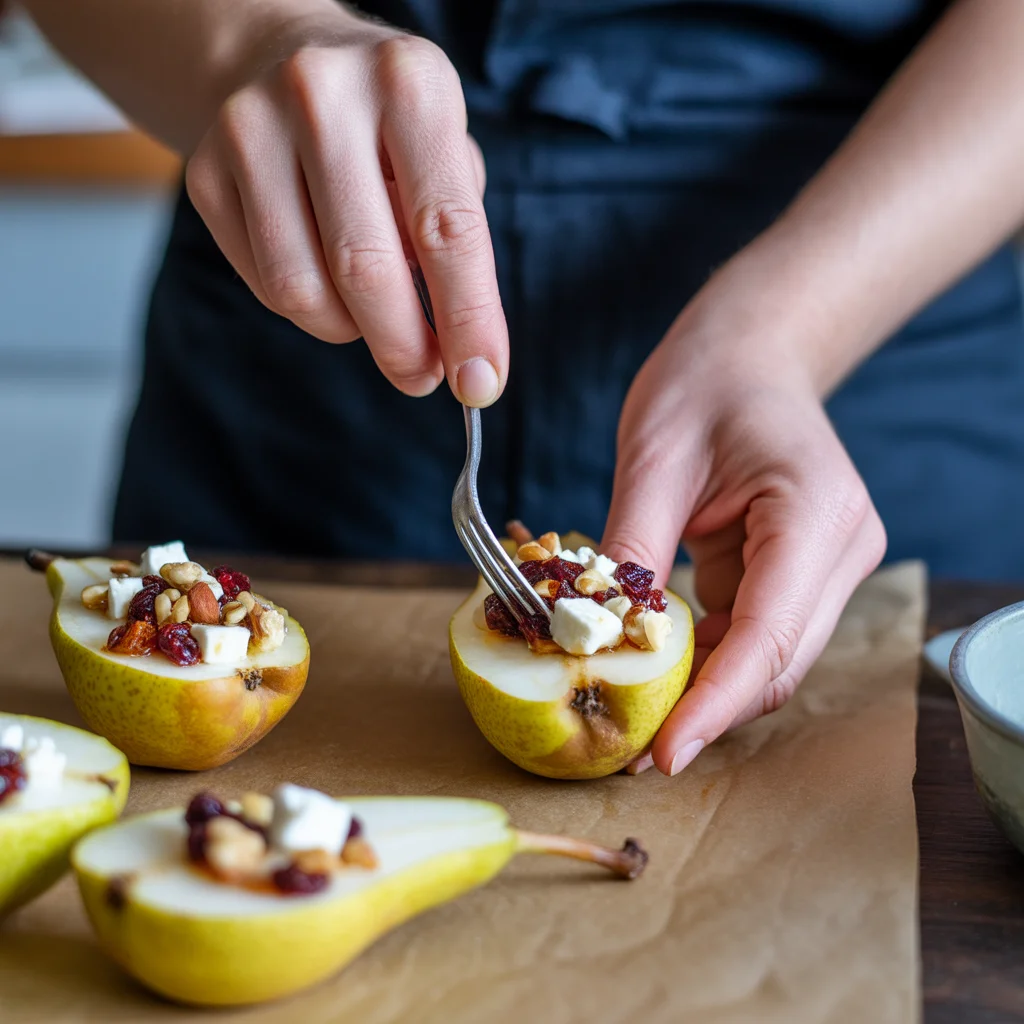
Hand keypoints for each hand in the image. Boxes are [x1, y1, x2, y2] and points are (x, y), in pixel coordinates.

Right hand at [185, 15, 505, 405]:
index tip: (481, 382)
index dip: (468, 319)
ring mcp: (250, 129)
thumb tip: (463, 353)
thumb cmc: (389, 128)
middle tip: (423, 377)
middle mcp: (322, 95)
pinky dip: (310, 310)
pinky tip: (329, 284)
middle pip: (366, 265)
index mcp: (409, 84)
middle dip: (404, 345)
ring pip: (304, 289)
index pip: (447, 228)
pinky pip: (266, 286)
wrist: (283, 59)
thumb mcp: (445, 156)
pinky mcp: (204, 171)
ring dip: (352, 331)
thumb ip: (457, 246)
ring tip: (376, 317)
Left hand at [601, 285, 886, 775]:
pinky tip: (655, 666)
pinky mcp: (796, 575)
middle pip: (774, 661)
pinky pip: (752, 635)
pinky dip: (706, 658)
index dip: (715, 703)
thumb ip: (631, 549)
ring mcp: (824, 568)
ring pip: (767, 659)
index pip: (769, 633)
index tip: (662, 753)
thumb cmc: (705, 384)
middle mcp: (839, 551)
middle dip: (705, 708)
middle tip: (628, 745)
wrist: (749, 354)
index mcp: (814, 513)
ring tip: (632, 710)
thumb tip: (596, 638)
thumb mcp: (654, 458)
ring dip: (703, 688)